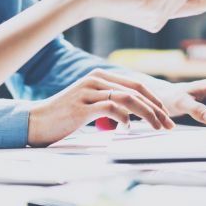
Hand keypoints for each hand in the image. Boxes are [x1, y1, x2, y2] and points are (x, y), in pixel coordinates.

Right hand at [27, 69, 175, 146]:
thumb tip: (132, 115)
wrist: (36, 122)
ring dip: (147, 114)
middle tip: (169, 124)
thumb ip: (109, 104)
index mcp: (99, 77)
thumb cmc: (64, 117)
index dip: (154, 99)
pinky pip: (111, 108)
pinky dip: (125, 118)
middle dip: (157, 107)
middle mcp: (95, 80)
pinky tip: (128, 128)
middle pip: (136, 90)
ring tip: (157, 127)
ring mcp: (89, 92)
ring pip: (128, 98)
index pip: (135, 84)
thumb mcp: (90, 105)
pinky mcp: (82, 106)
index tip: (166, 114)